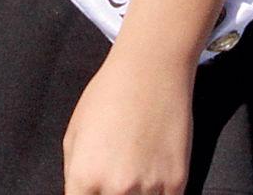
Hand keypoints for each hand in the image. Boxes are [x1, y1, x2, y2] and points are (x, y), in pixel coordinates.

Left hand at [62, 49, 193, 194]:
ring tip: (135, 169)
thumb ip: (75, 174)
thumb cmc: (107, 95)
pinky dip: (158, 193)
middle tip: (116, 178)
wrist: (151, 70)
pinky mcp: (177, 183)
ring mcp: (149, 189)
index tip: (95, 191)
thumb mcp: (74, 132)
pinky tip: (154, 174)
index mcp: (84, 176)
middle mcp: (116, 189)